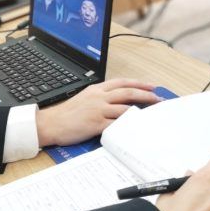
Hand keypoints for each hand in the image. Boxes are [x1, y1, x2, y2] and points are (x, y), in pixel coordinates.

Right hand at [35, 79, 159, 145]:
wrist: (52, 123)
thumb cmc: (66, 114)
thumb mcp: (84, 98)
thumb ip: (99, 97)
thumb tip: (116, 101)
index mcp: (96, 89)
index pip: (121, 82)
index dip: (138, 83)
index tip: (150, 86)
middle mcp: (99, 97)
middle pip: (127, 92)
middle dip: (146, 95)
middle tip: (158, 98)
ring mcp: (98, 110)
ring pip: (125, 108)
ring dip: (141, 111)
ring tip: (152, 115)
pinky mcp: (96, 124)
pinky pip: (117, 124)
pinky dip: (128, 125)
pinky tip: (137, 127)